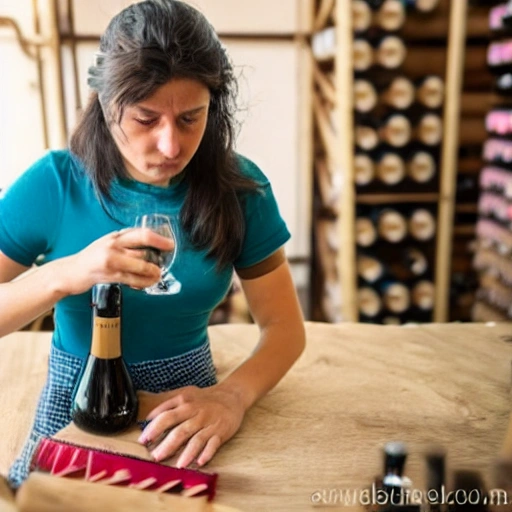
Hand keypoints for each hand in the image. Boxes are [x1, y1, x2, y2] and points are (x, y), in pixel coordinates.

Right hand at [57, 228, 174, 294]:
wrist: (70, 272)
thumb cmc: (92, 258)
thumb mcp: (108, 243)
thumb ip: (126, 242)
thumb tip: (150, 242)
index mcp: (115, 236)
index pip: (142, 233)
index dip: (159, 239)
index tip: (170, 244)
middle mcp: (113, 245)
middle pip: (143, 249)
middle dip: (158, 258)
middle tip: (165, 264)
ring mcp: (111, 260)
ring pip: (140, 265)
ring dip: (153, 272)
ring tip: (158, 275)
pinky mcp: (110, 275)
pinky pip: (133, 280)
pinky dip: (143, 283)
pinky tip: (147, 283)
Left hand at [137, 385, 244, 467]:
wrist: (232, 396)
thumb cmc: (205, 398)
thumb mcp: (186, 394)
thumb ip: (167, 404)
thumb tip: (149, 417)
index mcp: (185, 403)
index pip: (166, 416)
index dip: (153, 428)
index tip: (143, 440)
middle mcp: (197, 413)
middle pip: (180, 429)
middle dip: (167, 444)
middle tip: (155, 456)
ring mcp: (209, 423)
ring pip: (196, 439)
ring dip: (187, 453)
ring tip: (177, 465)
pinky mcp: (221, 432)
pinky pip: (213, 443)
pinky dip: (207, 453)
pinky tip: (200, 462)